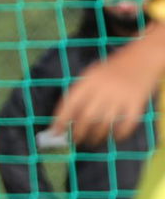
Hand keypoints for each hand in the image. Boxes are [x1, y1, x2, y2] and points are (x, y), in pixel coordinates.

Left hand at [51, 27, 164, 145]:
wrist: (142, 57)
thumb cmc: (111, 70)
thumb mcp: (91, 74)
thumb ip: (79, 94)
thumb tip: (62, 121)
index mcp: (89, 81)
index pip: (70, 103)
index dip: (60, 120)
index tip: (55, 133)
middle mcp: (104, 88)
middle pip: (86, 117)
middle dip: (78, 132)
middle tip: (75, 140)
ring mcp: (121, 95)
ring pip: (104, 123)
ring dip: (96, 136)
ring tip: (92, 141)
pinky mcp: (136, 102)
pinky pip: (127, 123)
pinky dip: (120, 133)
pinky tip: (115, 136)